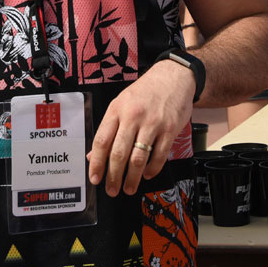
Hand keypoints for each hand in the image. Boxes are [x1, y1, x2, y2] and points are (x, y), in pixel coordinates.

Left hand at [87, 60, 193, 196]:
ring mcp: (152, 123)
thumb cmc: (145, 92)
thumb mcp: (122, 104)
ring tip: (129, 188)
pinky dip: (152, 169)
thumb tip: (93, 155)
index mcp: (117, 109)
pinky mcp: (170, 129)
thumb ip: (109, 129)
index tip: (95, 178)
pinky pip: (159, 155)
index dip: (96, 163)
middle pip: (119, 153)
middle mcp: (133, 116)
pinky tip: (147, 174)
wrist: (174, 76)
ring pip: (138, 158)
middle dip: (113, 176)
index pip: (101, 140)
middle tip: (111, 190)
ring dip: (132, 178)